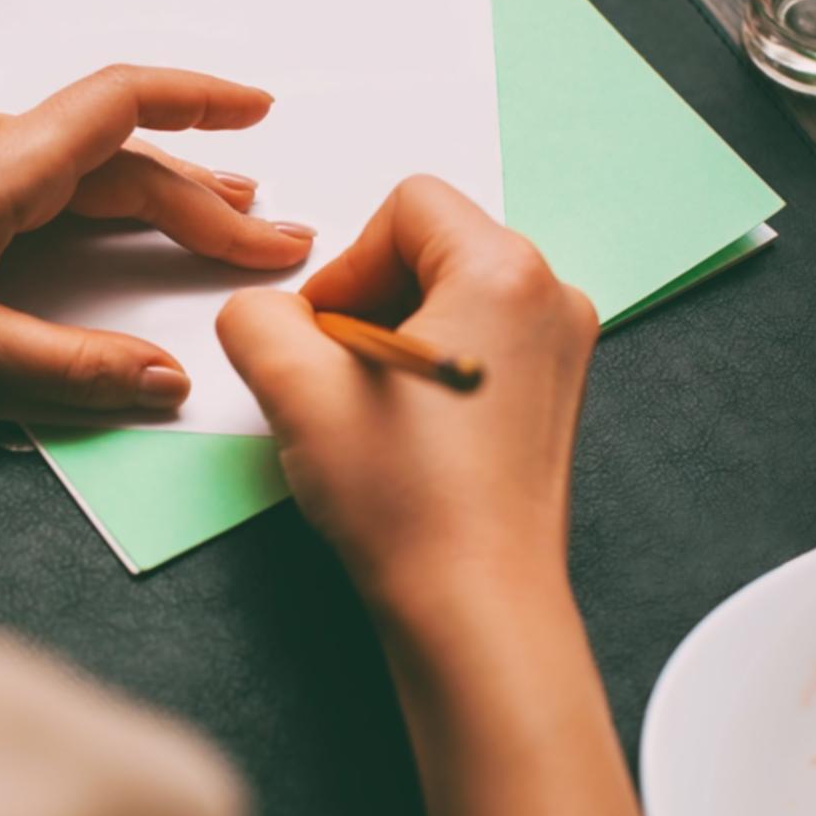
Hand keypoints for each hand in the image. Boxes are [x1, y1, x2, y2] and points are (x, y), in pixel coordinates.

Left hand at [0, 65, 312, 410]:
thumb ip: (71, 370)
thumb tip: (162, 381)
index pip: (122, 106)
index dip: (202, 102)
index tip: (261, 116)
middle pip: (121, 154)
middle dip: (206, 192)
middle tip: (271, 237)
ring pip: (84, 167)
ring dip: (160, 191)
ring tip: (224, 215)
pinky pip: (44, 182)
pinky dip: (102, 202)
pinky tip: (116, 224)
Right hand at [216, 175, 597, 599]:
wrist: (474, 610)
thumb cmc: (410, 505)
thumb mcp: (295, 388)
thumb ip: (255, 317)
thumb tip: (263, 313)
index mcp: (504, 271)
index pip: (407, 205)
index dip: (346, 263)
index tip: (323, 334)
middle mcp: (549, 299)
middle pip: (432, 247)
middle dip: (367, 300)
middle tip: (335, 373)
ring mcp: (560, 352)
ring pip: (450, 299)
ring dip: (389, 338)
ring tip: (366, 410)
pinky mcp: (551, 400)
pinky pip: (473, 345)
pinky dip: (423, 370)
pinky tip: (401, 434)